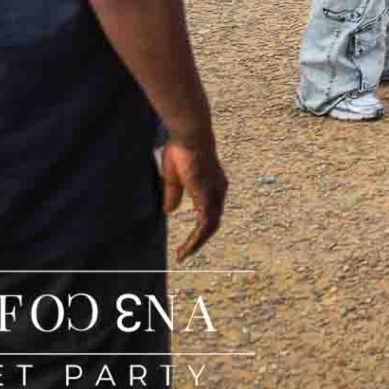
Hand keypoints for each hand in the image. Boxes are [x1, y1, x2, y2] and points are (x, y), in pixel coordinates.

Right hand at [160, 135, 227, 260]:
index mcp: (211, 187)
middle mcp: (218, 192)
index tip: (186, 241)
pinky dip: (198, 237)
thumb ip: (174, 194)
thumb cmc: (181, 150)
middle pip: (212, 223)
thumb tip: (170, 211)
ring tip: (183, 254)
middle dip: (198, 241)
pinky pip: (206, 222)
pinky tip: (188, 246)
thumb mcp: (174, 178)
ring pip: (210, 226)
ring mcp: (215, 193)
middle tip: (183, 254)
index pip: (209, 213)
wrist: (189, 134)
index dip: (199, 229)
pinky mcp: (208, 194)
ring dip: (196, 242)